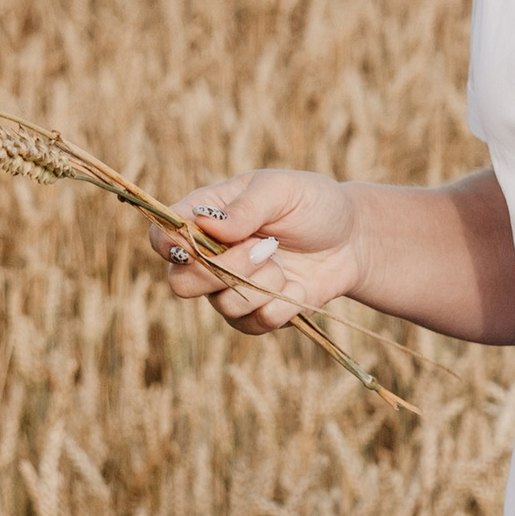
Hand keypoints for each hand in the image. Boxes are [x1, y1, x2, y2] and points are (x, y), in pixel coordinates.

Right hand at [148, 169, 364, 336]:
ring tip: (283, 261)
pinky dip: (279, 305)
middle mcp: (209, 256)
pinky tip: (295, 284)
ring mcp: (230, 288)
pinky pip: (252, 324)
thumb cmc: (312, 204)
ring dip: (260, 284)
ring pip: (221, 305)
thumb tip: (210, 226)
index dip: (167, 245)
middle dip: (223, 270)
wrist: (352, 240)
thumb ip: (247, 207)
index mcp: (205, 216)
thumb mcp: (283, 190)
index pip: (163, 236)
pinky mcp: (255, 315)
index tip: (191, 246)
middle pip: (181, 282)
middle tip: (264, 248)